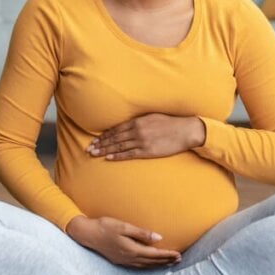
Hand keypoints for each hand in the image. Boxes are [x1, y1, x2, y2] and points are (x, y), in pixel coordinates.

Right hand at [66, 215, 181, 267]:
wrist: (87, 234)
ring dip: (158, 264)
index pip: (154, 254)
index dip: (167, 255)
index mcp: (132, 249)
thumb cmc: (105, 226)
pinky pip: (139, 266)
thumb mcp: (124, 226)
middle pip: (152, 261)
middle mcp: (129, 258)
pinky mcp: (120, 260)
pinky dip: (148, 265)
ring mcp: (124, 260)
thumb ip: (141, 233)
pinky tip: (151, 263)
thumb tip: (158, 237)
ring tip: (169, 263)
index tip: (178, 254)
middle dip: (166, 261)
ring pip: (146, 265)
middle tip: (179, 260)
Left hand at [87, 114, 205, 160]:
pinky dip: (118, 156)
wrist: (185, 130)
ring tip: (94, 154)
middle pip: (114, 138)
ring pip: (119, 146)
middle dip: (100, 144)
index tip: (94, 140)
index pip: (116, 129)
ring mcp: (142, 141)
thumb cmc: (170, 123)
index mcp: (137, 121)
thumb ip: (139, 121)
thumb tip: (128, 124)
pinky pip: (129, 154)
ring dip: (105, 150)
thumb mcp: (152, 117)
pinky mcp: (148, 151)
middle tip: (88, 149)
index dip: (104, 135)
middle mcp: (137, 130)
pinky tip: (109, 158)